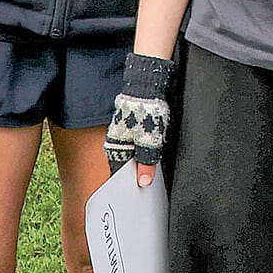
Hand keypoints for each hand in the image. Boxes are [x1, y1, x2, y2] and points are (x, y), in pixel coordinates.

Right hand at [104, 51, 174, 184]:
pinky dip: (149, 140)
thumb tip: (144, 181)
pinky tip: (156, 137)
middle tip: (151, 173)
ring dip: (146, 152)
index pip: (120, 172)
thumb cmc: (144, 112)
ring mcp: (125, 130)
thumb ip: (146, 163)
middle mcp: (118, 140)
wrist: (147, 85)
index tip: (141, 187)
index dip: (131, 180)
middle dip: (140, 167)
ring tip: (156, 150)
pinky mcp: (134, 122)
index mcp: (116, 148)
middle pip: (129, 162)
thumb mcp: (149, 143)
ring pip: (136, 150)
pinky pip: (141, 137)